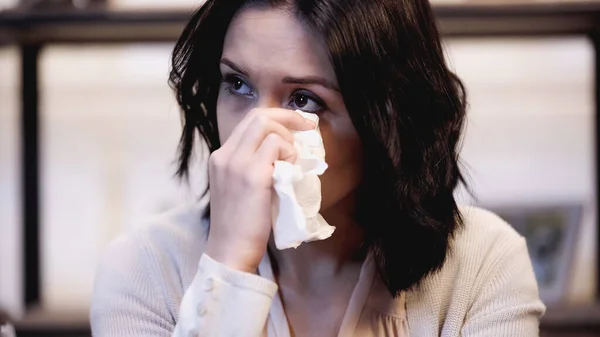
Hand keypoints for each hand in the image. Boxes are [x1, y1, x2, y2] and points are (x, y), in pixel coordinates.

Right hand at [205, 108, 315, 272]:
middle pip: (258, 115)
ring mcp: (236, 164)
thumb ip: (253, 165)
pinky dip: (289, 154)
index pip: (249, 121)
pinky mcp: (252, 175)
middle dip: (287, 117)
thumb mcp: (239, 187)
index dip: (276, 117)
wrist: (230, 251)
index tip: (296, 125)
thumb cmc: (240, 225)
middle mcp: (225, 155)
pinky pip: (277, 146)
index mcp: (220, 157)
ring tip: (291, 163)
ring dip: (287, 140)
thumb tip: (283, 150)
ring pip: (267, 126)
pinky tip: (288, 173)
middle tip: (306, 129)